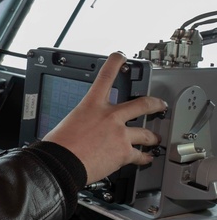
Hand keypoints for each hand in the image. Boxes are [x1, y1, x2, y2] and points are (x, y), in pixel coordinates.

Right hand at [44, 52, 166, 183]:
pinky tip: (147, 158)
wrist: (61, 163)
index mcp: (91, 106)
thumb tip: (88, 127)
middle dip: (155, 104)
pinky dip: (145, 158)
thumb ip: (84, 121)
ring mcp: (120, 134)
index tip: (121, 57)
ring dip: (153, 137)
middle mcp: (109, 116)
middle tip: (160, 105)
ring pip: (146, 134)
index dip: (115, 63)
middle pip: (142, 104)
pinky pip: (141, 155)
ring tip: (155, 139)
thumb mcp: (68, 123)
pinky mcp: (124, 152)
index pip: (105, 77)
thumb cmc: (59, 146)